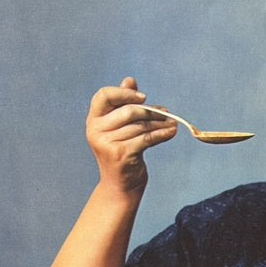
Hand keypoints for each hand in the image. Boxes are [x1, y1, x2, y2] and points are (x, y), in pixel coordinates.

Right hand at [86, 77, 177, 195]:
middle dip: (151, 111)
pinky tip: (172, 132)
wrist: (120, 186)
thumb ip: (122, 105)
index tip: (143, 97)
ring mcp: (107, 143)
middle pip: (128, 111)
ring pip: (140, 126)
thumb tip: (130, 80)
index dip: (124, 93)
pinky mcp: (121, 154)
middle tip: (166, 113)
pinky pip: (146, 139)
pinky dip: (162, 134)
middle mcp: (96, 130)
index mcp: (93, 120)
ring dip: (160, 124)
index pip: (104, 95)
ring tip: (172, 123)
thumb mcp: (119, 128)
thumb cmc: (121, 154)